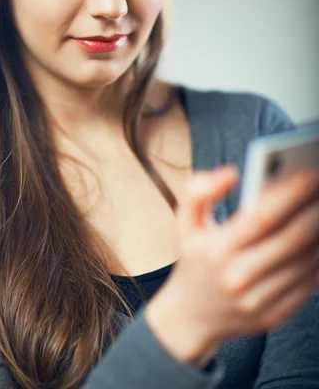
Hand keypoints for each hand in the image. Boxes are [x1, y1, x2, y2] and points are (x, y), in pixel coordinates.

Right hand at [145, 165, 318, 362]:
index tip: (310, 172)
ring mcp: (258, 302)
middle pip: (292, 238)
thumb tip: (231, 173)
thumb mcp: (184, 222)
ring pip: (306, 261)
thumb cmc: (193, 259)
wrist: (190, 317)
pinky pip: (308, 283)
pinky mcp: (274, 316)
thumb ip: (198, 190)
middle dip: (316, 208)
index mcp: (215, 250)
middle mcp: (237, 278)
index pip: (263, 217)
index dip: (291, 193)